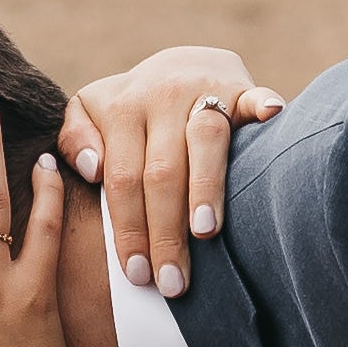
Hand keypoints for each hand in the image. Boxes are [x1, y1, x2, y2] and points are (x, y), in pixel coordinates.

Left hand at [58, 47, 284, 299]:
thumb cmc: (129, 110)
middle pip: (162, 171)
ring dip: (206, 187)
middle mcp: (161, 95)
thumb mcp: (88, 114)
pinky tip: (272, 114)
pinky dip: (263, 103)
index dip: (129, 228)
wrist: (177, 65)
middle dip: (165, 231)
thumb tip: (93, 170)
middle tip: (172, 281)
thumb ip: (75, 140)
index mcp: (123, 108)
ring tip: (205, 233)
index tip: (137, 274)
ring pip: (204, 140)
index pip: (123, 178)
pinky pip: (254, 95)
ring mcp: (204, 87)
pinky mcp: (240, 86)